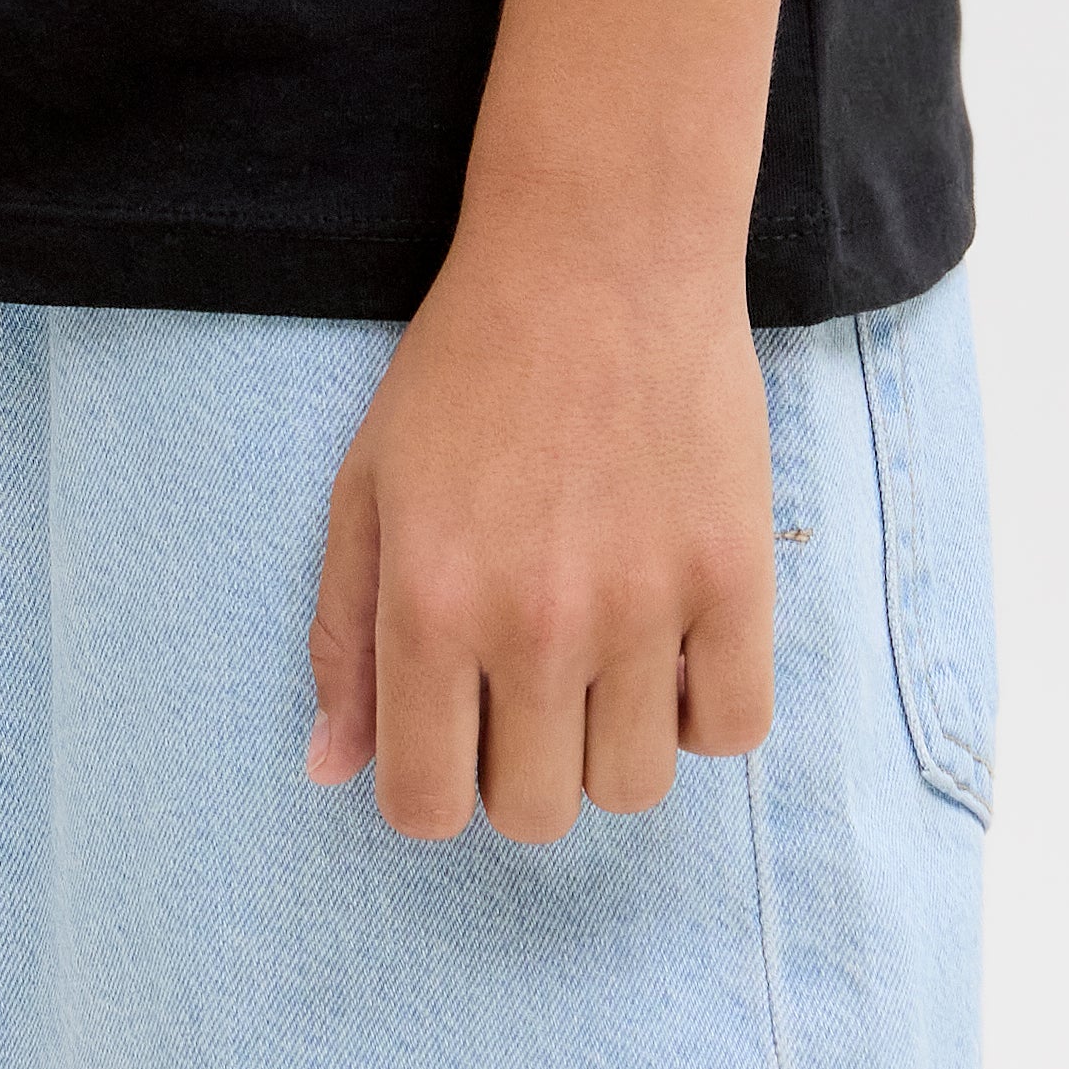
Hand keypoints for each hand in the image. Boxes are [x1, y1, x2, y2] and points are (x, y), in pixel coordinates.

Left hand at [305, 207, 776, 842]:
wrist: (600, 251)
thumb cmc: (467, 365)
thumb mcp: (368, 486)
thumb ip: (344, 635)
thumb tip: (331, 770)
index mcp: (432, 604)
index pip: (427, 806)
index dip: (432, 786)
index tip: (453, 733)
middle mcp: (537, 621)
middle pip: (536, 817)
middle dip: (521, 770)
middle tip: (527, 682)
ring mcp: (645, 604)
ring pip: (635, 788)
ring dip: (613, 744)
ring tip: (603, 654)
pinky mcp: (737, 576)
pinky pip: (734, 729)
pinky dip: (703, 709)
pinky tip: (673, 642)